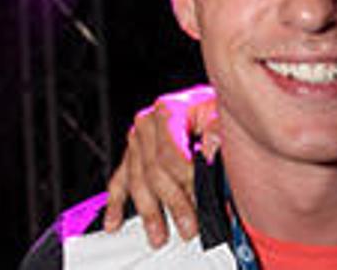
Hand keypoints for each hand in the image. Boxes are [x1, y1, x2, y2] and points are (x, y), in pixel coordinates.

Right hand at [104, 85, 219, 246]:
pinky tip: (114, 221)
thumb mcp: (222, 113)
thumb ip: (217, 130)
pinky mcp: (133, 151)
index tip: (199, 202)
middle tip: (187, 226)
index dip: (184, 181)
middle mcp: (148, 122)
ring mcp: (138, 137)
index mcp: (168, 110)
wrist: (210, 103)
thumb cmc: (215, 109)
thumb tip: (211, 149)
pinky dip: (116, 202)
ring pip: (138, 181)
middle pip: (153, 171)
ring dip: (149, 211)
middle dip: (172, 202)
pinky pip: (121, 179)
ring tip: (160, 233)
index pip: (168, 155)